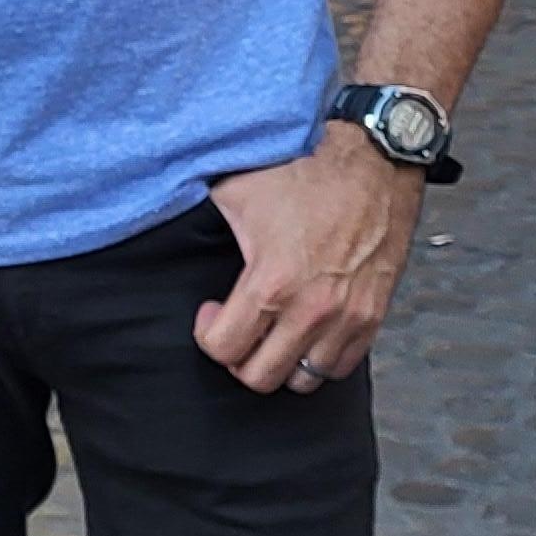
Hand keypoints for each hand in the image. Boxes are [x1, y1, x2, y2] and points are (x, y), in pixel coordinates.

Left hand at [196, 128, 423, 394]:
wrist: (374, 157)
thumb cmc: (308, 168)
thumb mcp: (235, 189)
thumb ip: (201, 222)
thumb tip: (159, 217)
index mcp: (272, 282)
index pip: (225, 349)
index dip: (208, 334)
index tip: (211, 313)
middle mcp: (313, 309)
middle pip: (262, 376)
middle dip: (240, 357)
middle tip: (237, 328)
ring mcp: (349, 316)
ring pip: (306, 379)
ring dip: (281, 361)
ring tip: (271, 330)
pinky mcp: (375, 313)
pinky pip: (343, 364)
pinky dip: (320, 357)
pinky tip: (305, 329)